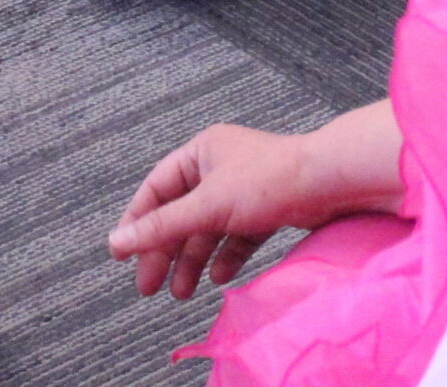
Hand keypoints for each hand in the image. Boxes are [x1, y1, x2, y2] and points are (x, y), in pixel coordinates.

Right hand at [108, 106, 403, 298]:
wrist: (330, 182)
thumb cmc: (268, 182)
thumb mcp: (207, 206)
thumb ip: (161, 226)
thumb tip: (117, 241)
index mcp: (201, 152)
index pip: (156, 189)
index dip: (137, 222)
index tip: (121, 255)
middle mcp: (220, 166)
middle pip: (180, 213)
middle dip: (165, 251)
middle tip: (148, 287)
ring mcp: (244, 188)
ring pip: (208, 229)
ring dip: (193, 260)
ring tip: (182, 293)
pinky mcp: (266, 207)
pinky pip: (237, 236)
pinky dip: (226, 256)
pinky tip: (219, 278)